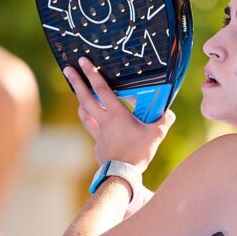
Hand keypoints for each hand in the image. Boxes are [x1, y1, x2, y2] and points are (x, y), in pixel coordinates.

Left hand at [63, 56, 174, 171]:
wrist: (121, 174)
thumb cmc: (137, 152)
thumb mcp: (155, 135)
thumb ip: (163, 121)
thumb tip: (169, 113)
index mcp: (116, 114)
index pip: (102, 89)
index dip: (92, 73)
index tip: (83, 61)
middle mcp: (103, 121)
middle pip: (86, 97)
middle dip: (76, 81)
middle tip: (68, 69)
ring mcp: (98, 133)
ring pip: (84, 113)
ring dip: (80, 102)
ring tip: (79, 96)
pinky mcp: (97, 145)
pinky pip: (92, 131)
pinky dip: (91, 125)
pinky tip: (95, 126)